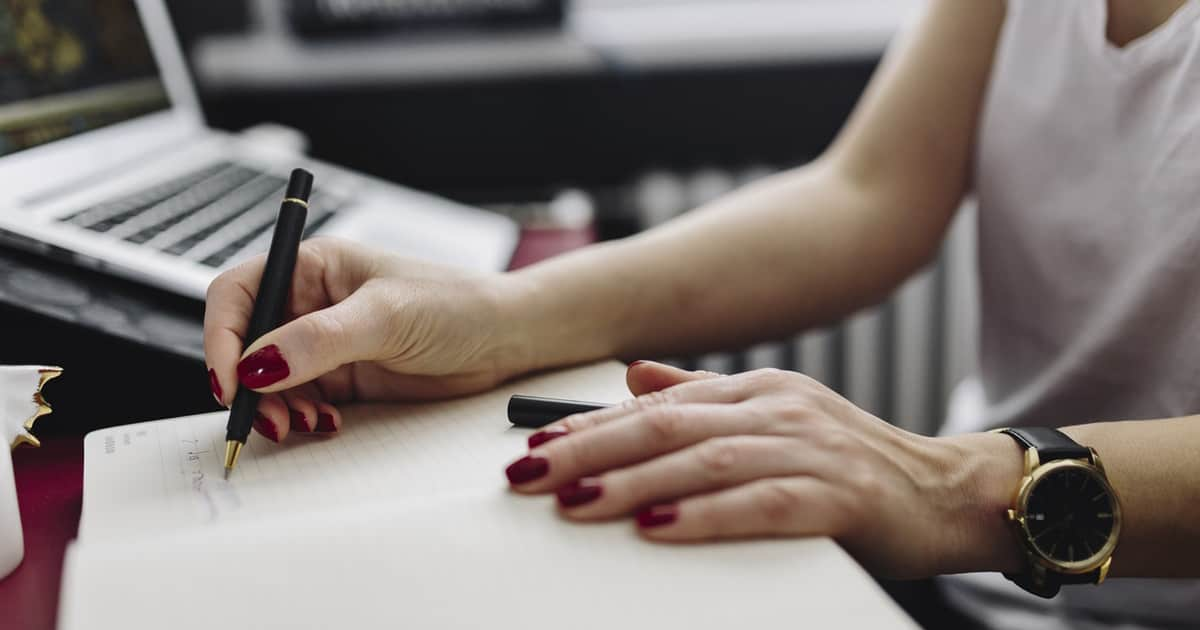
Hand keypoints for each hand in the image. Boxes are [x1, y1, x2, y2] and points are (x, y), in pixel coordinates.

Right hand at [204, 237, 529, 441]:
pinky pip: (299, 401)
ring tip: (302, 424)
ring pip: (268, 380)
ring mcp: (325, 343)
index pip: (239, 295)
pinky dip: (300, 418)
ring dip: (273, 408)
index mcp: (313, 266)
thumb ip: (319, 340)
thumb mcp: (386, 316)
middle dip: (246, 384)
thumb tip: (257, 365)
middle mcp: (311, 303)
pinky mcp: (343, 378)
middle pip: (245, 344)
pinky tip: (326, 425)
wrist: (505, 338)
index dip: (222, 336)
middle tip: (267, 418)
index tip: (229, 380)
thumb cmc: (456, 304)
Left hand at [505, 361, 1024, 577]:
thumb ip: (702, 397)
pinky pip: (762, 503)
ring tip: (575, 501)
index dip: (590, 424)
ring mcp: (810, 448)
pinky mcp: (840, 495)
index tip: (535, 443)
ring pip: (705, 461)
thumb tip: (633, 378)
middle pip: (666, 426)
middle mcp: (778, 408)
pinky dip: (705, 517)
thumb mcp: (774, 417)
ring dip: (633, 482)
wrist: (948, 491)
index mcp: (756, 390)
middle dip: (590, 449)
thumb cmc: (852, 462)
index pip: (656, 404)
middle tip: (530, 473)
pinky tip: (657, 529)